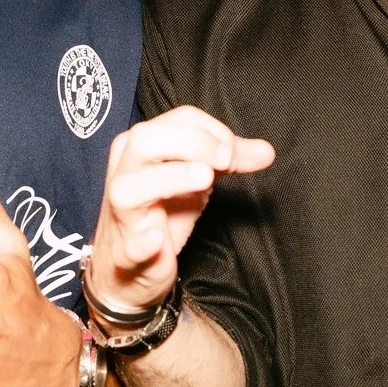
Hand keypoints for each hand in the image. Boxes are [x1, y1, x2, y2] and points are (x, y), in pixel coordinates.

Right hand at [88, 106, 275, 315]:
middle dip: (192, 142)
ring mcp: (122, 212)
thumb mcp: (197, 180)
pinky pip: (130, 245)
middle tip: (224, 161)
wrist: (132, 266)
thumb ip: (227, 162)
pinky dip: (144, 241)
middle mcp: (125, 172)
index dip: (213, 130)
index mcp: (142, 147)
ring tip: (205, 179)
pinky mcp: (126, 252)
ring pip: (130, 187)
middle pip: (146, 139)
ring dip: (171, 178)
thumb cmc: (163, 213)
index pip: (179, 119)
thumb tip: (266, 151)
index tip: (233, 153)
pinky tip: (158, 239)